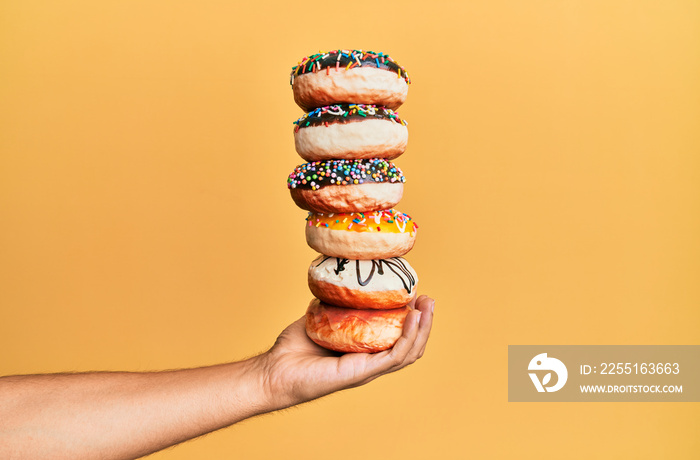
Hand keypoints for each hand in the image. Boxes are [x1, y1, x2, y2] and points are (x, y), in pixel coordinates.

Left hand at [258, 295, 433, 408]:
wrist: (275, 370)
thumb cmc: (292, 350)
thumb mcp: (319, 318)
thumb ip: (333, 305)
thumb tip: (342, 283)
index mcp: (364, 353)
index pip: (398, 340)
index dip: (412, 321)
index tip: (417, 296)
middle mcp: (370, 363)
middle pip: (411, 346)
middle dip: (425, 323)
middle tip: (429, 299)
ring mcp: (368, 369)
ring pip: (409, 352)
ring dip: (423, 328)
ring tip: (427, 306)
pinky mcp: (362, 372)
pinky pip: (394, 355)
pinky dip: (407, 336)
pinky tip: (411, 317)